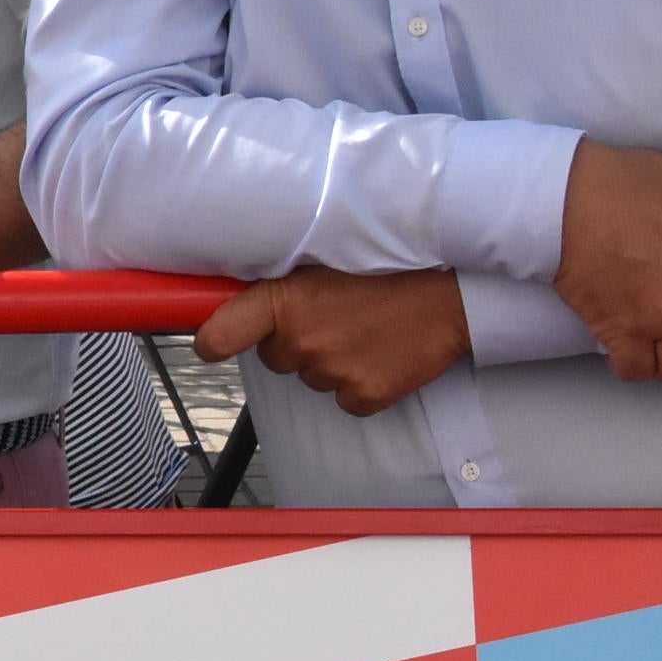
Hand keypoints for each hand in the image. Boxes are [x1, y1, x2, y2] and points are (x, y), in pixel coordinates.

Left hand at [195, 265, 469, 416]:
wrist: (450, 291)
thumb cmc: (385, 267)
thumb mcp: (322, 260)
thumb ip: (281, 286)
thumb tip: (239, 301)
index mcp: (283, 301)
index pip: (222, 334)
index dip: (213, 342)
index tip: (211, 345)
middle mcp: (301, 340)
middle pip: (276, 358)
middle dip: (296, 342)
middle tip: (334, 316)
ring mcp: (333, 371)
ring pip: (314, 378)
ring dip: (331, 361)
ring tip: (365, 329)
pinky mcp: (366, 396)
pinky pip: (348, 399)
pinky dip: (362, 383)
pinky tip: (383, 354)